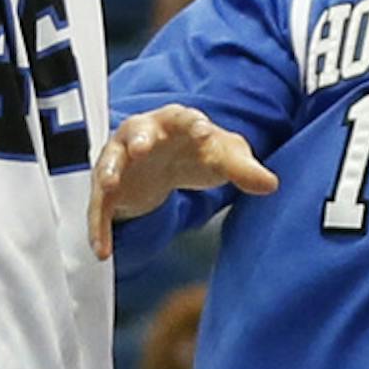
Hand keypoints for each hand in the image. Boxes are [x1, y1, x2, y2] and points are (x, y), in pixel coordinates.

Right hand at [87, 103, 276, 261]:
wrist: (166, 162)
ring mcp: (120, 160)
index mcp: (174, 122)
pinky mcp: (107, 190)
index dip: (192, 124)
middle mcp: (141, 135)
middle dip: (139, 139)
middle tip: (142, 147)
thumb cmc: (197, 151)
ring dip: (109, 173)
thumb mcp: (222, 158)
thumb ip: (244, 169)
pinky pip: (99, 207)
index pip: (182, 117)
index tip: (204, 132)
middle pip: (136, 132)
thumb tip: (271, 184)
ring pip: (109, 164)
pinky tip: (102, 252)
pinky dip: (98, 228)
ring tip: (111, 186)